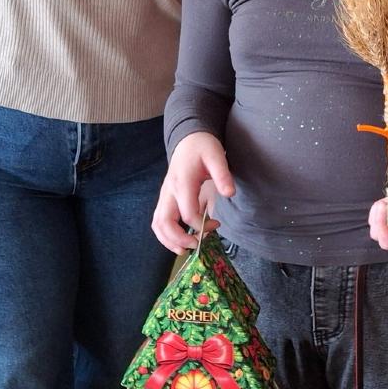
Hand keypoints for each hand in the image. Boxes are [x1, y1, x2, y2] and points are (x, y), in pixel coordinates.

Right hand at [151, 132, 234, 252]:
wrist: (188, 139)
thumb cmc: (203, 147)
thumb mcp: (217, 156)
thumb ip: (223, 175)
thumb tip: (230, 194)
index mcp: (182, 183)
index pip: (187, 213)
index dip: (201, 225)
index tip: (216, 224)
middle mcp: (169, 191)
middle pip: (165, 222)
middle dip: (179, 239)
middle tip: (196, 246)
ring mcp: (165, 195)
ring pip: (157, 223)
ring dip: (168, 240)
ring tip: (184, 249)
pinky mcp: (165, 198)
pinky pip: (158, 220)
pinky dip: (165, 233)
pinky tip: (178, 239)